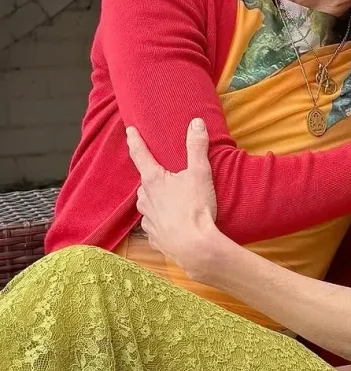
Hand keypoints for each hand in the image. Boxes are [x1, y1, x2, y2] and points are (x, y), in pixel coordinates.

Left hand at [126, 118, 222, 281]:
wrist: (195, 247)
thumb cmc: (195, 208)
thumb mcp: (200, 173)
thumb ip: (197, 147)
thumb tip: (196, 122)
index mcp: (153, 180)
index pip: (140, 154)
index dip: (135, 140)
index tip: (129, 130)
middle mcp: (145, 199)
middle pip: (146, 182)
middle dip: (153, 176)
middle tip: (164, 172)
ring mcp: (148, 219)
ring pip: (148, 203)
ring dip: (157, 198)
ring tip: (172, 197)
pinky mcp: (154, 236)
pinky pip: (154, 222)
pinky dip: (162, 218)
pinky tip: (174, 220)